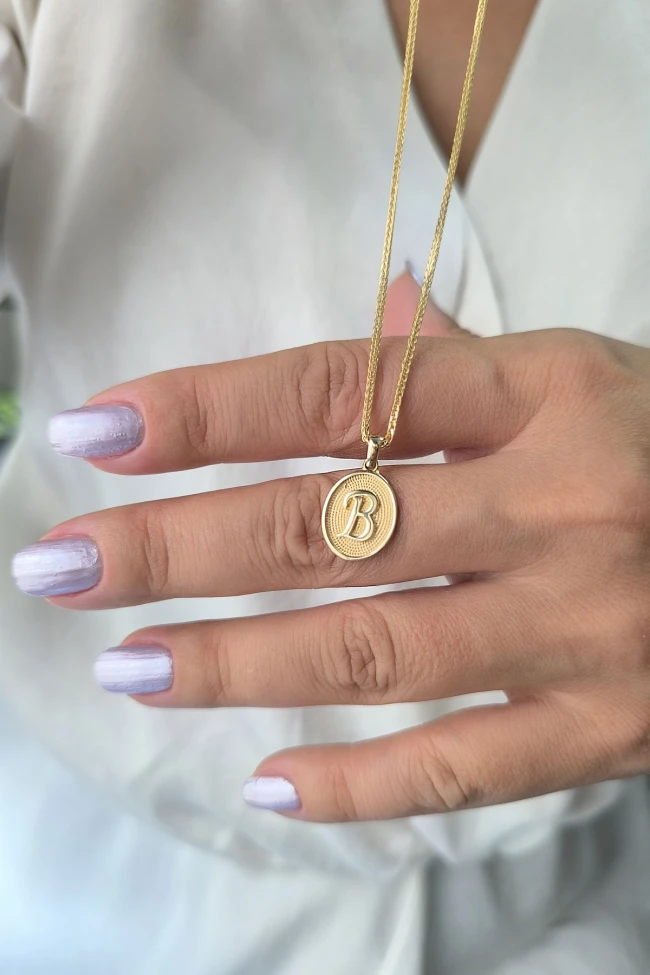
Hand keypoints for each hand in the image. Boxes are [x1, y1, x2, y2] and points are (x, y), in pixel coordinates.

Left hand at [14, 299, 649, 821]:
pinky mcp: (609, 729)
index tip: (101, 432)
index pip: (345, 392)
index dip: (213, 410)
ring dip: (238, 663)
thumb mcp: (586, 377)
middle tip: (62, 564)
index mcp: (546, 394)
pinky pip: (467, 768)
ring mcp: (585, 627)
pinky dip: (363, 786)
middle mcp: (559, 504)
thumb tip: (379, 318)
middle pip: (332, 526)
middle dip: (179, 546)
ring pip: (378, 651)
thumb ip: (468, 364)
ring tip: (132, 665)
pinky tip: (271, 782)